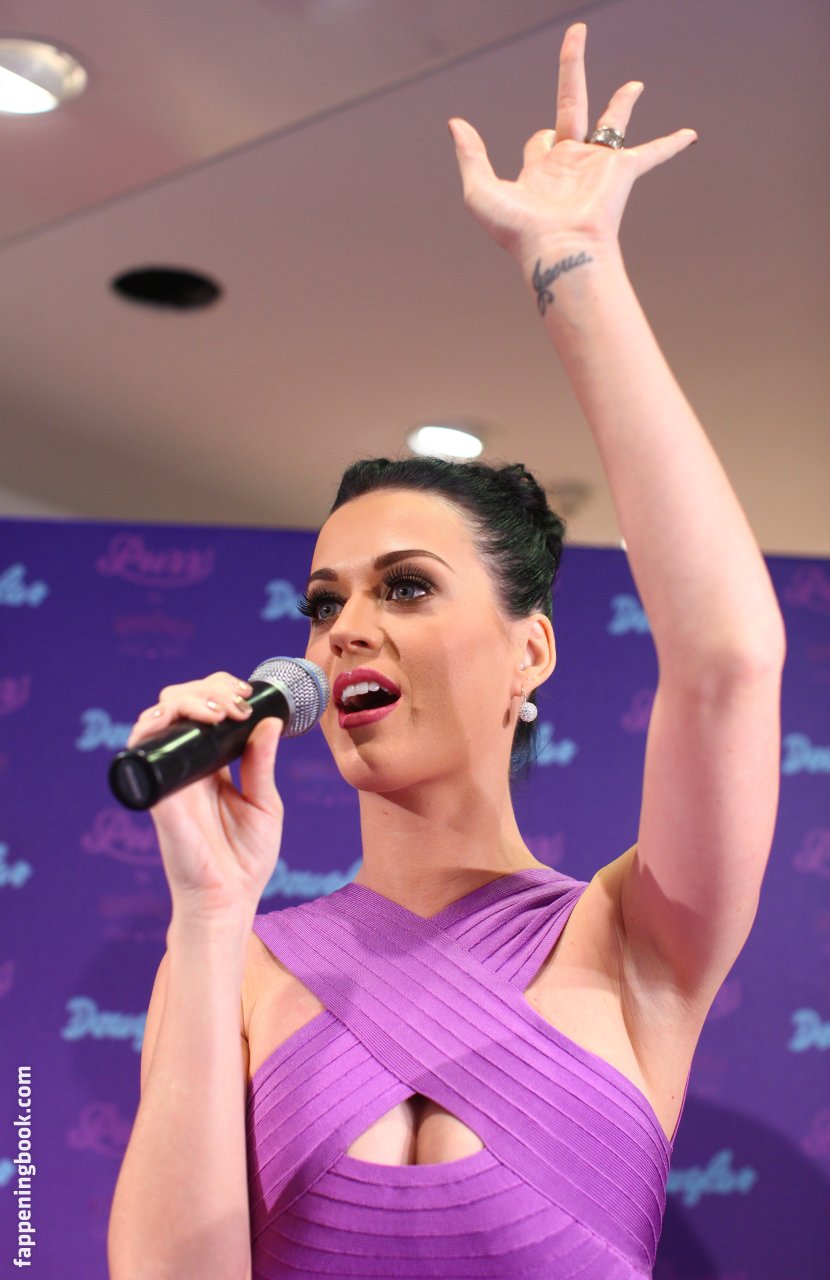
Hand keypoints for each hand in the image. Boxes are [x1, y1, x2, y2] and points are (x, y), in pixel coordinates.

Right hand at [127, 672, 283, 924]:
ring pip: (158, 715)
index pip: (205, 709)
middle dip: (207, 688)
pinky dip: (157, 723)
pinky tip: (190, 721)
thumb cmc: (245, 858)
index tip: (245, 693)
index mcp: (211, 764)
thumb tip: (269, 721)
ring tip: (221, 710)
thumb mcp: (264, 803)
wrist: (228, 899)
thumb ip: (261, 764)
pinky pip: (141, 747)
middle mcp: (186, 764)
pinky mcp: (157, 791)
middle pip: (179, 703)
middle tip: (237, 703)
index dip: (219, 690)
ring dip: (187, 699)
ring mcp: (168, 775)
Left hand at [448, 22, 695, 265]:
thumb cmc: (519, 232)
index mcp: (541, 170)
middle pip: (572, 106)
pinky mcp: (621, 172)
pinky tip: (690, 135)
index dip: (538, 141)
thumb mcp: (481, 191)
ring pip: (611, 123)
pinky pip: (652, 153)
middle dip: (572, 68)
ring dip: (623, 102)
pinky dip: (670, 144)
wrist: (558, 251)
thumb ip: (470, 155)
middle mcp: (570, 164)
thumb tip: (455, 123)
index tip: (538, 147)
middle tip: (577, 32)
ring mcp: (596, 166)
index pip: (540, 140)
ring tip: (635, 85)